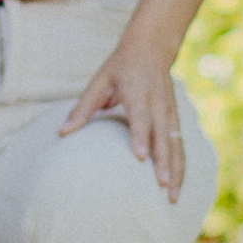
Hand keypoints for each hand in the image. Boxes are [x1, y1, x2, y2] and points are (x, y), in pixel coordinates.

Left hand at [60, 35, 188, 197]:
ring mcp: (169, 110)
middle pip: (163, 135)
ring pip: (176, 143)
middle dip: (164, 162)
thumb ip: (83, 108)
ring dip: (176, 169)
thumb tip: (62, 132)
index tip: (141, 157)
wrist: (152, 46)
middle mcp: (157, 102)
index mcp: (138, 91)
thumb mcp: (99, 81)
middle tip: (162, 186)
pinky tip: (177, 184)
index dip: (141, 136)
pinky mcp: (175, 117)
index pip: (141, 117)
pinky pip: (180, 144)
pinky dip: (181, 164)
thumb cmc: (120, 66)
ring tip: (173, 195)